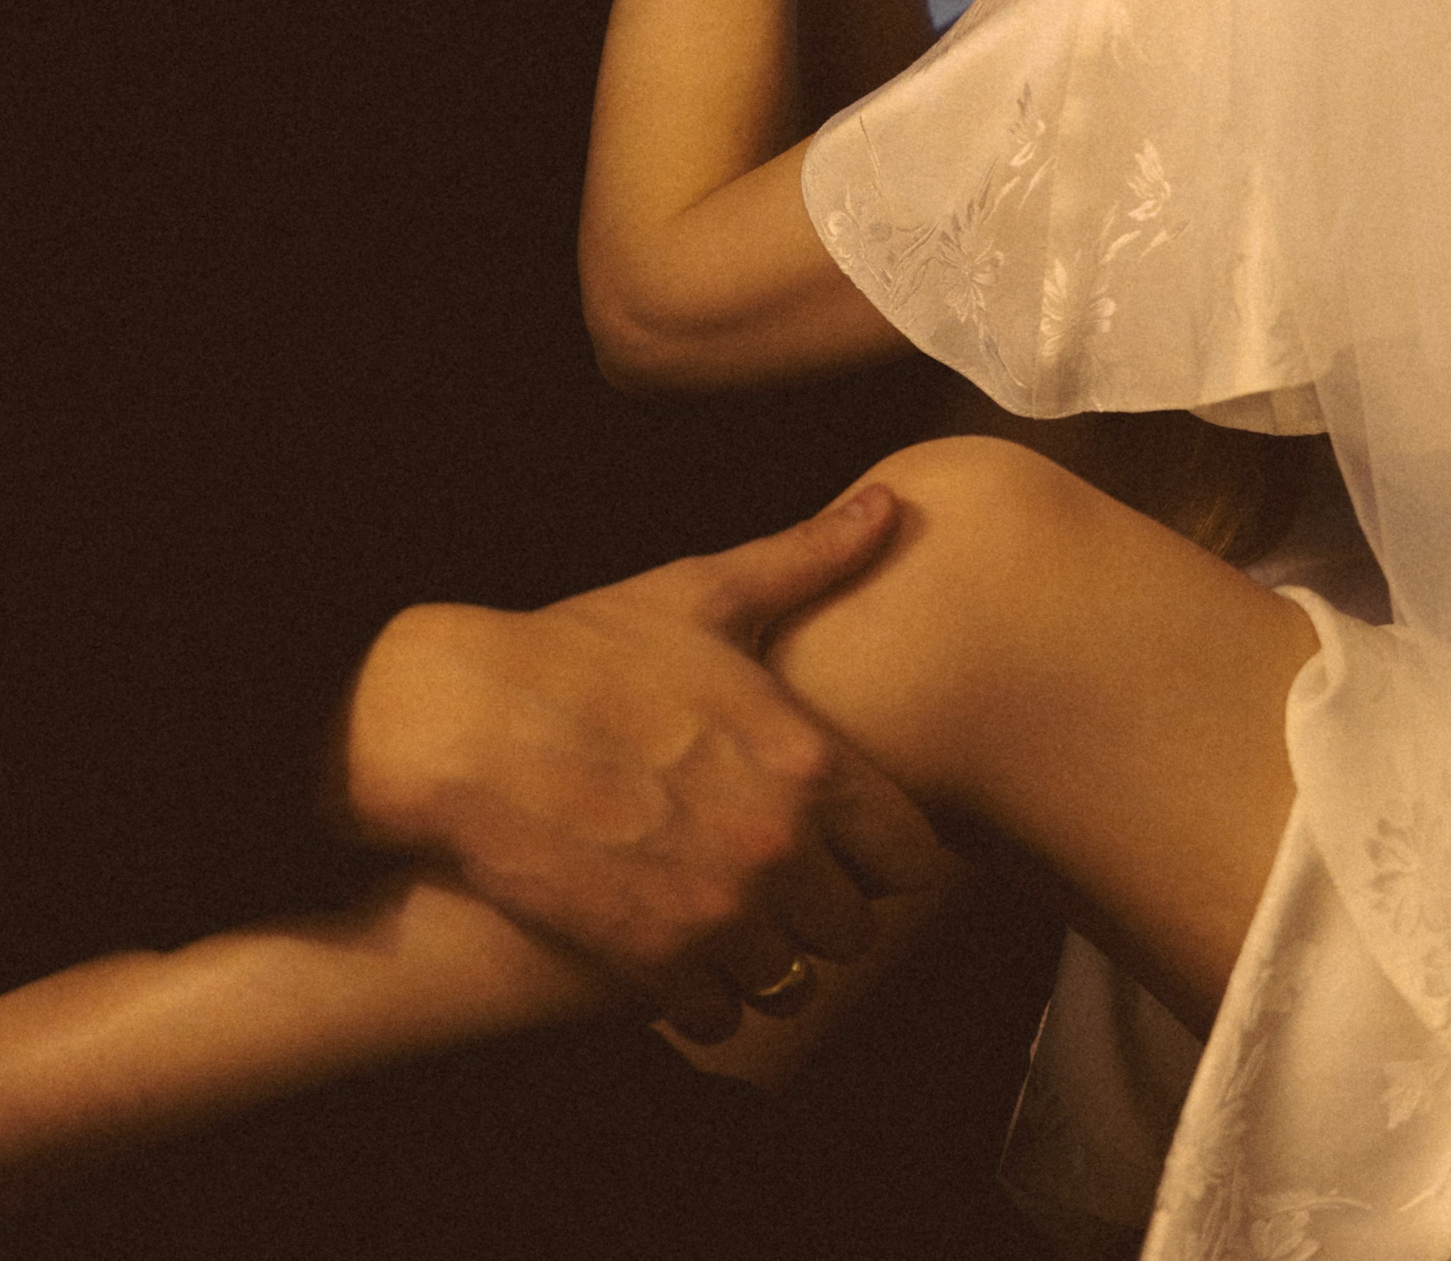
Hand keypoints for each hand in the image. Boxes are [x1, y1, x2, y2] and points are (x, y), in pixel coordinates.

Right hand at [340, 486, 944, 1043]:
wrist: (463, 726)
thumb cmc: (586, 649)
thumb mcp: (705, 593)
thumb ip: (809, 558)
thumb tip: (891, 507)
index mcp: (807, 761)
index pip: (912, 858)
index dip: (888, 851)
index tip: (855, 839)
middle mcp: (776, 845)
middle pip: (856, 929)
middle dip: (829, 907)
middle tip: (790, 880)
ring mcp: (714, 911)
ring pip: (793, 983)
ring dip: (772, 958)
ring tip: (737, 919)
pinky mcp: (648, 961)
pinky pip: (718, 1018)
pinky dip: (707, 996)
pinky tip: (682, 951)